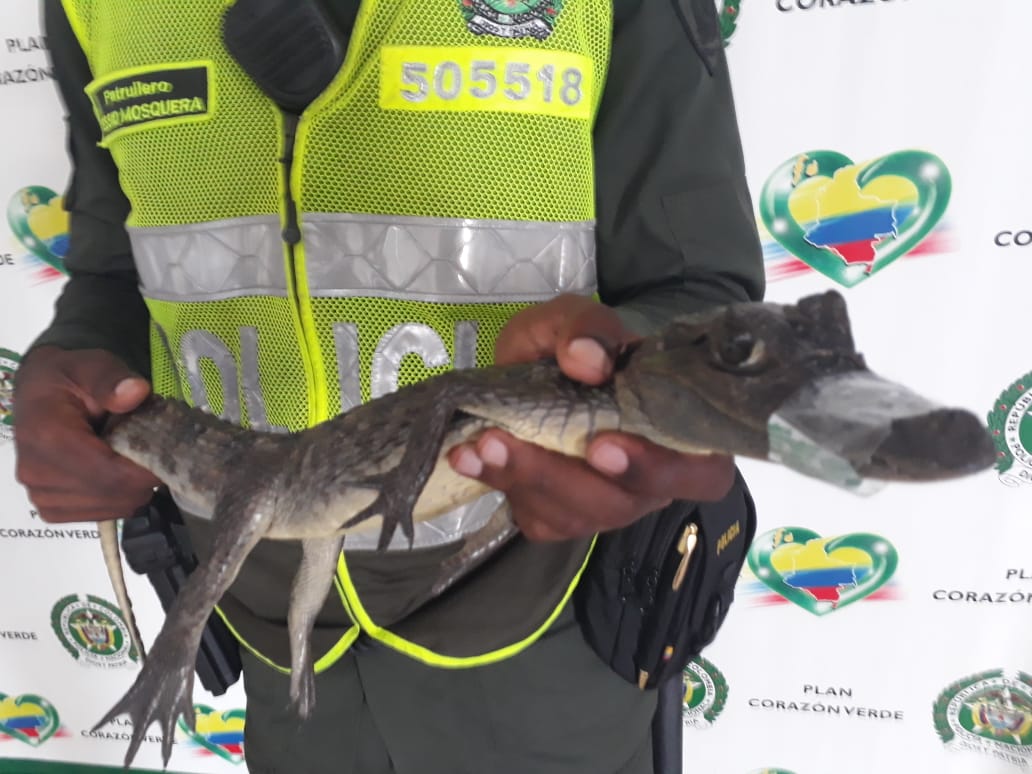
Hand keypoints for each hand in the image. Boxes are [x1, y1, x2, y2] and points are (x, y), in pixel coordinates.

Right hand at [13, 346, 160, 523]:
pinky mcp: (51, 508)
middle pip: (113, 495)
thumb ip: (113, 379)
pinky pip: (100, 514)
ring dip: (133, 488)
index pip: (107, 474)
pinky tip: (117, 472)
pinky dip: (119, 498)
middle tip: (158, 453)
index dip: (147, 471)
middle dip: (145, 479)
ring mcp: (41, 495)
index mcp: (46, 437)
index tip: (174, 455)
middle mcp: (38, 473)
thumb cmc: (71, 378)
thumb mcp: (92, 365)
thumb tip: (136, 391)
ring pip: (112, 509)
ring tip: (132, 458)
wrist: (41, 393)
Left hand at [447, 295, 734, 541]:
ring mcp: (606, 503)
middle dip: (561, 477)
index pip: (701, 474)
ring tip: (478, 442)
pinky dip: (501, 485)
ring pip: (575, 515)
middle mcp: (650, 480)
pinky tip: (469, 457)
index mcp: (678, 432)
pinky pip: (540, 518)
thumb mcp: (574, 317)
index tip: (604, 444)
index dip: (660, 470)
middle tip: (505, 440)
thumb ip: (587, 326)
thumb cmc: (575, 347)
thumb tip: (587, 359)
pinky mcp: (562, 515)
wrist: (536, 369)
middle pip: (622, 503)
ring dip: (521, 479)